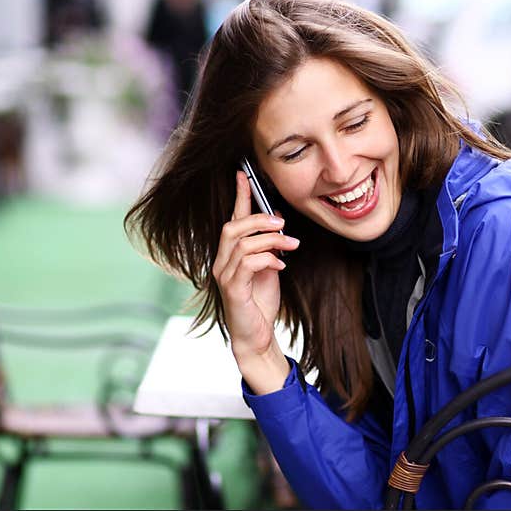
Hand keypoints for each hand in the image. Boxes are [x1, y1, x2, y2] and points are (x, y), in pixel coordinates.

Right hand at [212, 171, 299, 387]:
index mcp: (230, 254)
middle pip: (232, 228)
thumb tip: (277, 221)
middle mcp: (221, 262)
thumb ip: (269, 246)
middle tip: (283, 224)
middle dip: (259, 220)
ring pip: (242, 244)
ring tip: (289, 246)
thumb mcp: (269, 267)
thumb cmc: (260, 302)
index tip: (244, 174)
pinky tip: (280, 265)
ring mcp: (224, 276)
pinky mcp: (232, 290)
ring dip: (269, 240)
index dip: (238, 196)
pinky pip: (247, 264)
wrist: (256, 336)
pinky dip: (267, 259)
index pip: (232, 220)